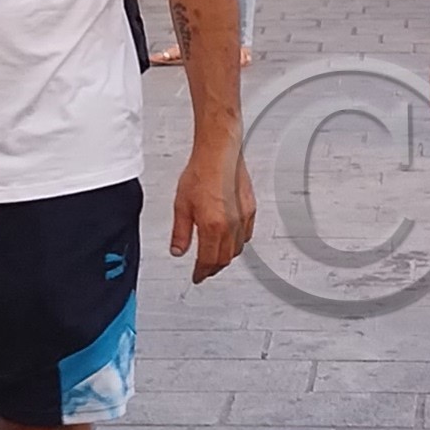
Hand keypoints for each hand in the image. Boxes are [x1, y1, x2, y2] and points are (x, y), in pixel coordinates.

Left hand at [171, 149, 255, 283]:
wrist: (218, 152)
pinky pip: (248, 234)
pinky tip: (234, 239)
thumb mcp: (181, 206)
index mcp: (213, 227)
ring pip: (238, 248)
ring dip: (226, 257)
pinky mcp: (250, 208)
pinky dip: (240, 242)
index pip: (208, 261)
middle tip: (205, 270)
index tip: (197, 277)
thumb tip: (178, 250)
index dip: (201, 273)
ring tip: (217, 257)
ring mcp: (243, 217)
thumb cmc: (201, 173)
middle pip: (224, 258)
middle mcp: (231, 225)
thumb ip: (181, 233)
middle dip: (213, 267)